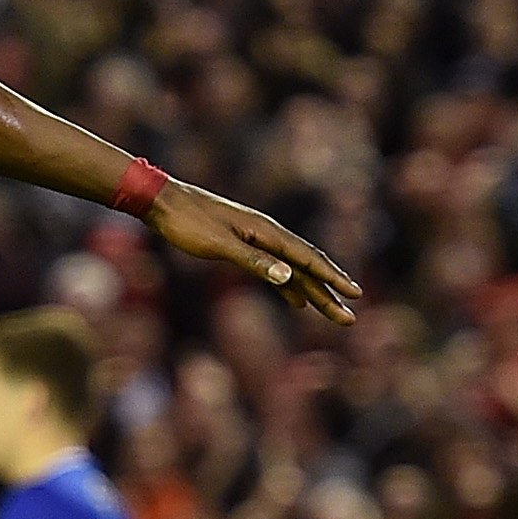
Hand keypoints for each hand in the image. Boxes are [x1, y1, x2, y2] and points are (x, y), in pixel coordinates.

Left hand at [146, 182, 359, 324]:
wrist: (162, 202)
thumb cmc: (188, 222)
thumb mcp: (220, 245)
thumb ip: (254, 261)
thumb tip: (288, 277)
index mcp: (266, 232)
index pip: (308, 258)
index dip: (333, 278)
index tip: (355, 295)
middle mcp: (267, 234)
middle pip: (307, 266)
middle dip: (330, 292)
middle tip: (350, 317)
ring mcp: (257, 240)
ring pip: (294, 269)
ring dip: (315, 291)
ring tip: (334, 312)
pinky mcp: (243, 245)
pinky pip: (276, 269)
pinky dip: (290, 286)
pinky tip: (298, 301)